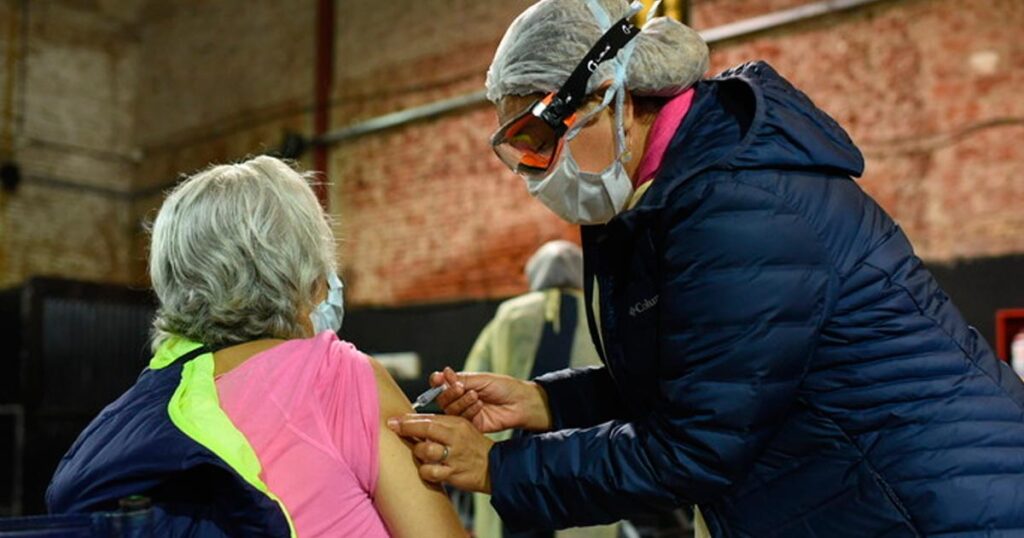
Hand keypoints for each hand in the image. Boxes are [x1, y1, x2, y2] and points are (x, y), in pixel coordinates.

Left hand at [387, 414, 493, 493]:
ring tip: (419, 454)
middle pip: (426, 430)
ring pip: (426, 451)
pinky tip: (427, 469)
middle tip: (393, 429)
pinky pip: (431, 472)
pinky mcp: (453, 473)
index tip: (394, 420)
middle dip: (407, 429)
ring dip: (418, 452)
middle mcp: (455, 438)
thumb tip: (411, 422)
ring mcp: (454, 456)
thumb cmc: (472, 447)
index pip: (429, 418)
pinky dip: (425, 470)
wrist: (493, 466)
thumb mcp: (460, 428)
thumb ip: (439, 425)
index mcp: (456, 424)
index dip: (408, 419)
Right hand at [431, 367, 551, 432]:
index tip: (438, 379)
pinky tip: (480, 405)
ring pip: (450, 410)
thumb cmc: (504, 387)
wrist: (521, 402)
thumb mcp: (481, 379)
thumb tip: (443, 374)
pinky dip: (469, 411)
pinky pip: (461, 420)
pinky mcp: (472, 425)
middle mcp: (460, 399)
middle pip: (442, 399)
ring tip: (476, 395)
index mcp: (461, 385)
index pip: (441, 384)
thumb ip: (461, 379)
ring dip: (461, 401)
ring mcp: (465, 413)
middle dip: (449, 393)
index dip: (437, 382)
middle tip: (461, 388)